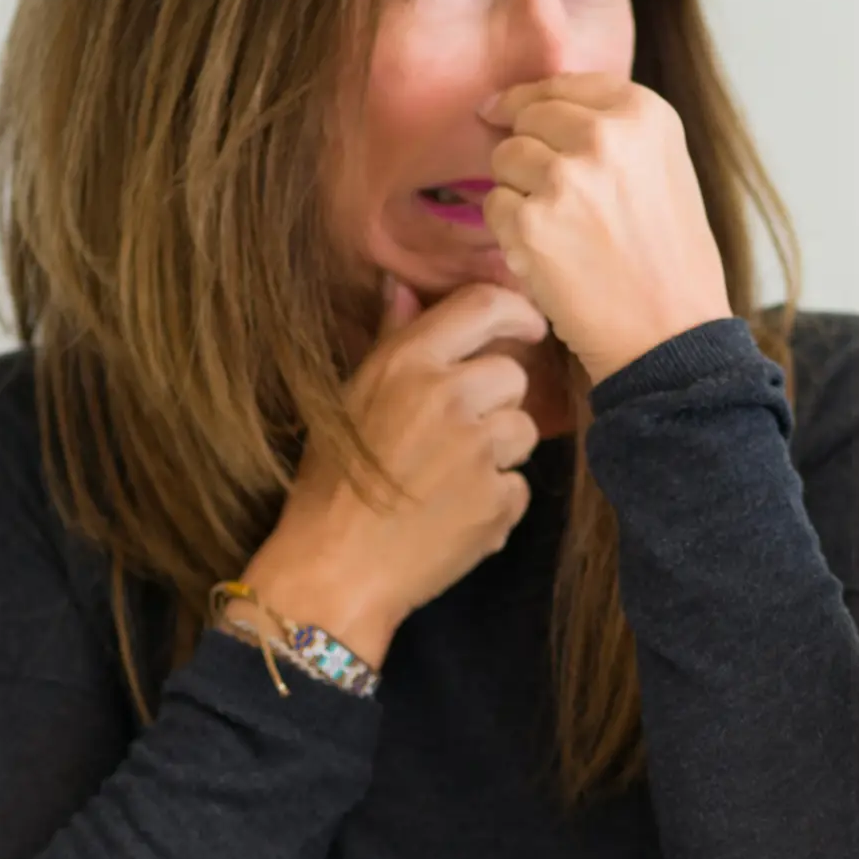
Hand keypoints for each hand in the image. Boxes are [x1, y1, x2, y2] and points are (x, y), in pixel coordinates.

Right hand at [229, 279, 548, 664]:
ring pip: (523, 430)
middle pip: (512, 375)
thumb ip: (390, 340)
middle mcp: (450, 397)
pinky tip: (454, 513)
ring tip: (448, 478)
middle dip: (495, 401)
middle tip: (454, 434)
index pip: (486, 305)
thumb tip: (404, 287)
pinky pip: (518, 485)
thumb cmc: (332, 485)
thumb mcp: (349, 400)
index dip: (517, 313)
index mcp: (408, 363)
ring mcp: (480, 451)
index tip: (526, 329)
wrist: (334, 571)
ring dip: (499, 452)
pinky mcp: (499, 501)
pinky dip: (496, 500)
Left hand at [480, 73, 735, 382]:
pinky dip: (511, 232)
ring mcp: (565, 178)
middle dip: (530, 151)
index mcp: (645, 113)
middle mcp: (605, 136)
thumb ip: (612, 129)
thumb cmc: (670, 259)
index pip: (563, 84)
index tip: (505, 111)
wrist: (670, 335)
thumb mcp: (664, 168)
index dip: (530, 100)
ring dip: (519, 192)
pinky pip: (494, 207)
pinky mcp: (531, 223)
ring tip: (564, 230)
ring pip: (505, 160)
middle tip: (560, 199)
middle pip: (528, 118)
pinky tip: (550, 256)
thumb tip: (528, 104)